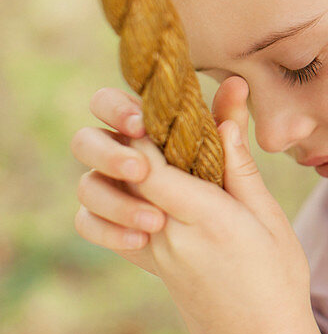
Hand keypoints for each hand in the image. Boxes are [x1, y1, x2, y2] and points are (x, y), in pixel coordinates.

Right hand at [72, 77, 250, 263]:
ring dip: (115, 200)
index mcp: (143, 128)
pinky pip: (86, 223)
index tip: (142, 125)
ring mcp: (106, 189)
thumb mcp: (236, 158)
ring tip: (156, 220)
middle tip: (141, 171)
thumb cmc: (233, 192)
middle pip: (85, 140)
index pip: (109, 103)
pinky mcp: (103, 223)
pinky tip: (141, 240)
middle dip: (108, 154)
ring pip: (86, 185)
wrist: (229, 249)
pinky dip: (109, 231)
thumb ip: (231, 123)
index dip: (116, 109)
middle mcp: (117, 153)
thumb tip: (236, 84)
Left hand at [76, 79, 327, 333]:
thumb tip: (228, 102)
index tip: (167, 98)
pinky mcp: (141, 260)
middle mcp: (166, 233)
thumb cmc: (276, 274)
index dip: (148, 123)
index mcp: (205, 218)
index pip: (151, 160)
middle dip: (122, 136)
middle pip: (117, 170)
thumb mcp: (268, 215)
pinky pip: (99, 223)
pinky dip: (107, 197)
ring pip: (96, 196)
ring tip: (150, 152)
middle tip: (152, 120)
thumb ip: (239, 162)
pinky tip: (144, 186)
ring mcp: (148, 249)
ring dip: (113, 166)